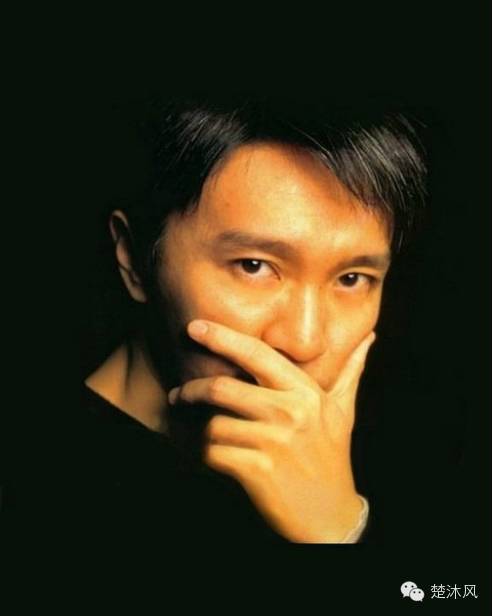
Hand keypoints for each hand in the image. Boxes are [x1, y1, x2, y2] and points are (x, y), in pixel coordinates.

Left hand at [168, 320, 375, 542]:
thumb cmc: (332, 455)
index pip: (256, 354)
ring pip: (213, 425)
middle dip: (192, 390)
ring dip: (199, 430)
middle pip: (222, 388)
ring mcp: (274, 443)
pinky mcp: (259, 471)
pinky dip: (204, 455)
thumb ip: (351, 371)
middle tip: (180, 395)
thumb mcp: (343, 411)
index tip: (195, 326)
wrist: (331, 515)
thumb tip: (369, 340)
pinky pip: (213, 454)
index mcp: (305, 392)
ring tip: (201, 433)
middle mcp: (290, 413)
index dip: (221, 337)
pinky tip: (211, 456)